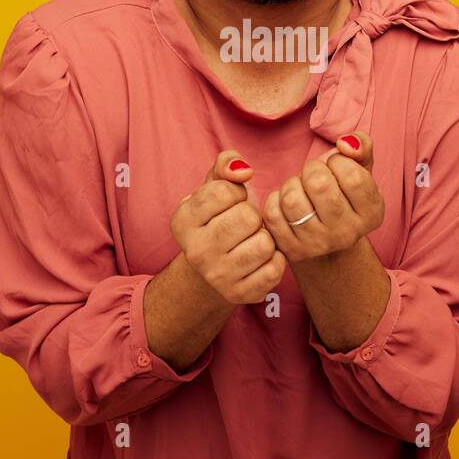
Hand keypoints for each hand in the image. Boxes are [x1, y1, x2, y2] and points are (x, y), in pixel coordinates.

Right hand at [170, 149, 287, 303]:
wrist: (213, 266)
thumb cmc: (218, 218)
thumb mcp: (215, 186)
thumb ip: (226, 164)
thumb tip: (244, 169)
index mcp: (182, 220)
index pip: (226, 191)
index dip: (237, 192)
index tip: (231, 202)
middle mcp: (195, 252)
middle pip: (248, 217)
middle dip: (253, 216)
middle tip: (244, 225)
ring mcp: (217, 277)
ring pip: (265, 243)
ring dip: (265, 238)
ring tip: (251, 241)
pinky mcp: (240, 295)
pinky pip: (276, 268)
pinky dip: (275, 260)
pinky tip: (260, 259)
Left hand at [261, 132, 383, 263]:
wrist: (328, 239)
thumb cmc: (344, 193)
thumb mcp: (361, 169)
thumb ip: (361, 146)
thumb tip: (344, 143)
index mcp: (372, 214)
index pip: (353, 176)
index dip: (338, 161)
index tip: (335, 166)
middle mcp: (348, 234)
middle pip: (319, 185)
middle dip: (312, 169)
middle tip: (314, 175)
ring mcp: (318, 245)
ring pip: (291, 199)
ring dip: (292, 184)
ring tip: (301, 188)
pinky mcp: (292, 250)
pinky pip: (272, 213)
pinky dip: (275, 200)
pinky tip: (287, 203)